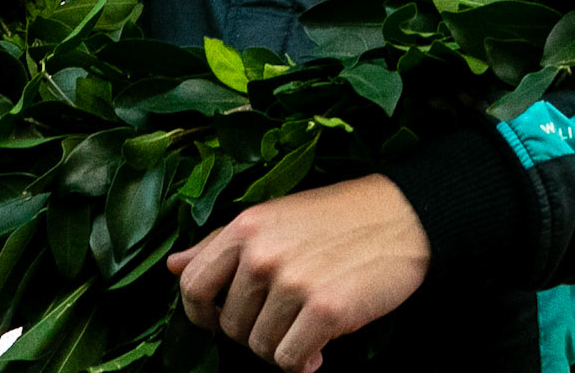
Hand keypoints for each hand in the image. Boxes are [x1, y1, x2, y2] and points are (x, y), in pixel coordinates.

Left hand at [166, 174, 430, 372]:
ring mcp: (292, 282)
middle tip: (286, 316)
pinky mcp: (324, 310)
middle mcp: (263, 253)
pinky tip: (321, 346)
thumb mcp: (274, 217)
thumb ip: (222, 244)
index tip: (218, 320)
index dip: (200, 314)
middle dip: (255, 331)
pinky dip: (305, 361)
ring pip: (261, 348)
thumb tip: (174, 266)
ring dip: (284, 346)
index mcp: (246, 227)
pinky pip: (290, 360)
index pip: (192, 285)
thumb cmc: (335, 218)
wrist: (400, 217)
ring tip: (307, 324)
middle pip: (230, 326)